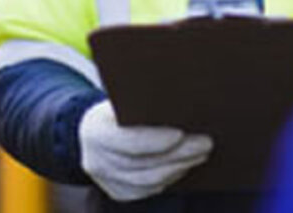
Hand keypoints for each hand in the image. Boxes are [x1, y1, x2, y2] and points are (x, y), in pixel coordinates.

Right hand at [78, 99, 213, 201]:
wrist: (88, 134)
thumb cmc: (111, 111)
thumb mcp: (117, 100)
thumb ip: (138, 103)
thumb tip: (176, 100)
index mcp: (96, 133)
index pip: (129, 142)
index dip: (156, 140)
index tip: (181, 134)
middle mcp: (97, 161)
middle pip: (144, 164)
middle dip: (178, 154)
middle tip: (204, 143)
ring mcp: (107, 181)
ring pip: (148, 181)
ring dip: (179, 168)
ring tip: (200, 154)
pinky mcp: (118, 193)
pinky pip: (148, 190)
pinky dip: (169, 178)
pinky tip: (184, 166)